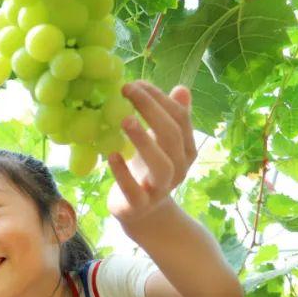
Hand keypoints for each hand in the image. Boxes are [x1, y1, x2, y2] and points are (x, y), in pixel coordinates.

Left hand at [107, 82, 195, 228]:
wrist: (141, 213)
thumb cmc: (148, 170)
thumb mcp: (160, 144)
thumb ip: (170, 118)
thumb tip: (182, 88)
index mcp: (186, 150)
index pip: (179, 119)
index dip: (160, 99)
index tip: (137, 83)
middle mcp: (179, 168)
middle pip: (172, 136)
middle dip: (151, 110)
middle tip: (128, 90)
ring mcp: (160, 189)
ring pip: (161, 164)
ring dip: (143, 140)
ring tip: (124, 119)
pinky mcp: (139, 205)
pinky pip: (133, 189)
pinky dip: (122, 172)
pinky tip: (111, 155)